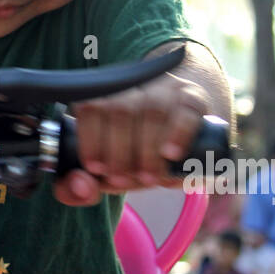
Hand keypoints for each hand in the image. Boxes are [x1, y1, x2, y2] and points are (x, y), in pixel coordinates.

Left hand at [53, 69, 207, 206]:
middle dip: (119, 151)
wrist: (182, 140)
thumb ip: (84, 185)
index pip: (90, 106)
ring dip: (146, 149)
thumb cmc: (136, 155)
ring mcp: (164, 88)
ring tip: (148, 177)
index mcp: (104, 97)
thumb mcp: (109, 172)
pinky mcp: (193, 97)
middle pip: (119, 109)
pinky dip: (177, 133)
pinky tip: (171, 154)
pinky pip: (186, 109)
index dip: (91, 138)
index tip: (97, 169)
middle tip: (124, 179)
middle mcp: (133, 87)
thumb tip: (81, 186)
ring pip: (151, 110)